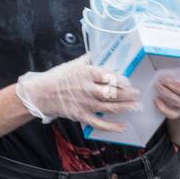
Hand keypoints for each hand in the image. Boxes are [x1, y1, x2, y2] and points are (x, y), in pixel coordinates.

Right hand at [14, 57, 139, 129]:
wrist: (41, 93)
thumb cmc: (58, 77)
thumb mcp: (74, 64)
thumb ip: (89, 59)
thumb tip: (101, 52)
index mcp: (87, 73)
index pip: (108, 76)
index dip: (120, 79)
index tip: (129, 81)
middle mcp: (88, 88)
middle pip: (112, 92)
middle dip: (128, 94)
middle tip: (137, 94)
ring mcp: (85, 104)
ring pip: (109, 107)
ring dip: (125, 107)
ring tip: (136, 107)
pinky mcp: (81, 116)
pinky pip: (99, 123)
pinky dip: (111, 126)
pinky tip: (122, 126)